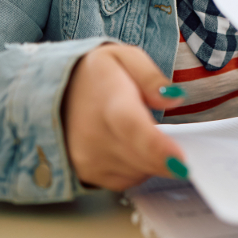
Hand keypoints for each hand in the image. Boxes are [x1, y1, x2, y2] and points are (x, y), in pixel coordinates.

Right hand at [62, 43, 186, 190]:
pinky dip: (138, 167)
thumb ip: (152, 77)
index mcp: (110, 102)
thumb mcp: (125, 57)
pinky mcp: (88, 174)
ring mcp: (89, 159)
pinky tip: (130, 145)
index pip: (133, 129)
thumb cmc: (96, 75)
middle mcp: (95, 136)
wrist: (54, 92)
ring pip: (141, 172)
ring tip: (138, 130)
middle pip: (143, 159)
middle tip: (174, 139)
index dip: (159, 150)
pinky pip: (128, 180)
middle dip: (168, 156)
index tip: (182, 164)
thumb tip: (174, 99)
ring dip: (152, 159)